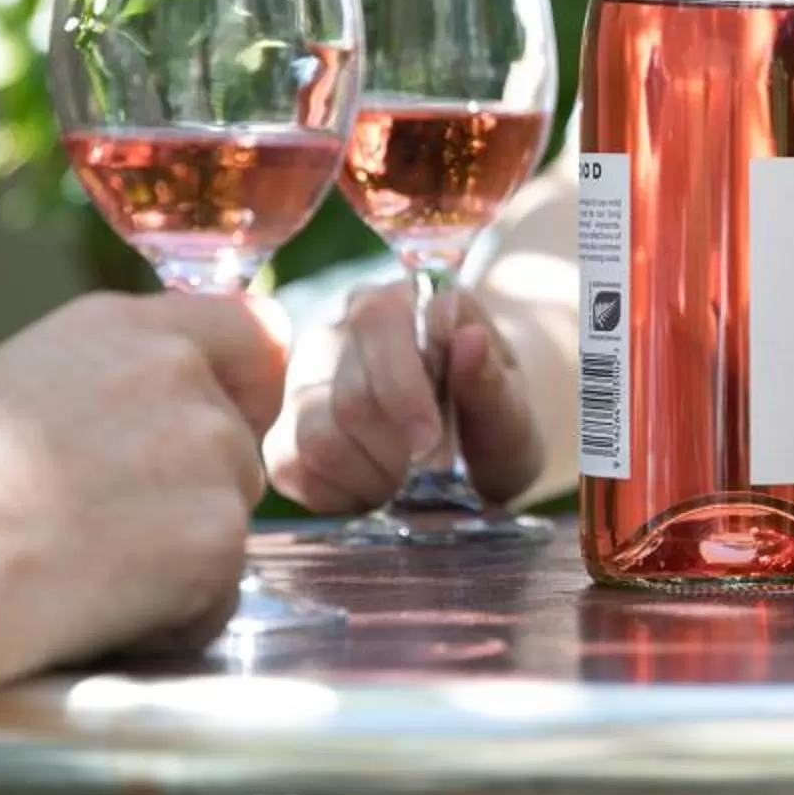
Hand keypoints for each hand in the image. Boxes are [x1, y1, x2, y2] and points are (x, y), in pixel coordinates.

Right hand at [0, 291, 291, 690]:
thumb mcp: (29, 380)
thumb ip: (121, 378)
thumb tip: (189, 404)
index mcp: (129, 326)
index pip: (259, 334)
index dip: (245, 392)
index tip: (207, 433)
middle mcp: (179, 372)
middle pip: (241, 443)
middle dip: (192, 493)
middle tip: (93, 527)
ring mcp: (206, 449)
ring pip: (231, 518)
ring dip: (179, 559)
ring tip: (79, 567)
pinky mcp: (215, 533)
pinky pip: (219, 593)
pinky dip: (170, 621)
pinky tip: (89, 608)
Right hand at [263, 279, 543, 512]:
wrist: (469, 451)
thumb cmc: (492, 419)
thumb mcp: (510, 408)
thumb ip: (492, 381)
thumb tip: (470, 340)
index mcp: (402, 299)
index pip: (379, 323)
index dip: (401, 389)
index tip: (428, 443)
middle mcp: (339, 326)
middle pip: (348, 397)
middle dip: (395, 452)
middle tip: (429, 475)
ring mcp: (302, 377)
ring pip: (316, 438)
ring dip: (369, 477)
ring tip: (405, 481)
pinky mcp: (282, 427)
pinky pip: (292, 467)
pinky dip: (339, 494)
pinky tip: (372, 488)